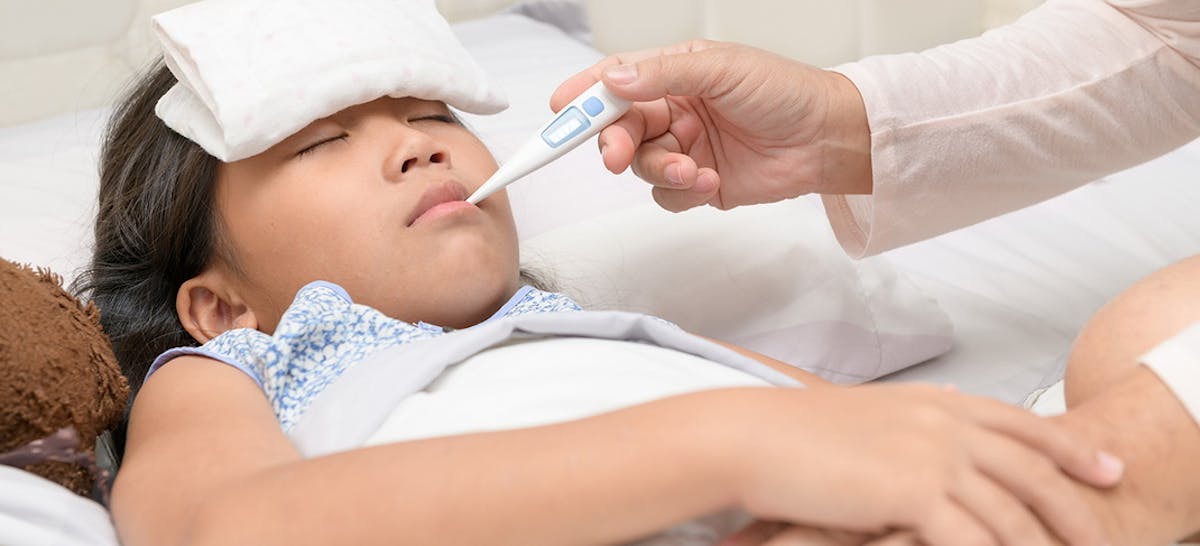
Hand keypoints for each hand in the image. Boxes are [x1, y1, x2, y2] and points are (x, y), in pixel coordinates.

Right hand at [550, 40, 872, 212]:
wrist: (827, 139)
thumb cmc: (784, 92)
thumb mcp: (721, 69)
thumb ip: (662, 74)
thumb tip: (613, 80)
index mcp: (674, 73)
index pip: (616, 81)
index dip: (585, 95)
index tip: (561, 109)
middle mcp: (673, 110)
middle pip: (619, 129)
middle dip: (613, 143)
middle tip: (614, 155)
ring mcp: (685, 147)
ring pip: (642, 166)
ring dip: (661, 170)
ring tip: (695, 169)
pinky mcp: (700, 183)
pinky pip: (667, 195)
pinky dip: (683, 191)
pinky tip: (712, 181)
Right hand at [713, 385, 1123, 545]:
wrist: (754, 438)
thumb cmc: (799, 431)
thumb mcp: (872, 410)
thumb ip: (921, 411)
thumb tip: (957, 401)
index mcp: (937, 401)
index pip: (1022, 423)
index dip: (1071, 446)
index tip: (1105, 467)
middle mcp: (945, 422)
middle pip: (1034, 467)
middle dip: (1075, 505)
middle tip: (1101, 535)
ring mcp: (932, 455)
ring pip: (1012, 511)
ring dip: (1040, 544)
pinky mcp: (913, 492)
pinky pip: (974, 538)